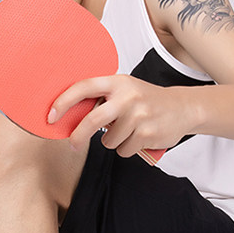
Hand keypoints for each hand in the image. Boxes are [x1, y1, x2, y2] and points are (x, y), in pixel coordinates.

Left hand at [49, 74, 199, 157]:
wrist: (183, 108)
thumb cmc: (147, 100)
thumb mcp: (125, 90)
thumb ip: (103, 99)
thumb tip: (70, 116)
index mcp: (117, 82)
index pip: (83, 87)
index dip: (63, 101)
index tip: (51, 115)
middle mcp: (127, 96)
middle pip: (92, 121)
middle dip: (78, 136)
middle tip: (73, 144)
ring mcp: (138, 115)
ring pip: (108, 141)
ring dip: (114, 142)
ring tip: (128, 131)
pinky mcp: (146, 134)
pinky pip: (123, 150)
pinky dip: (127, 149)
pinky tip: (139, 137)